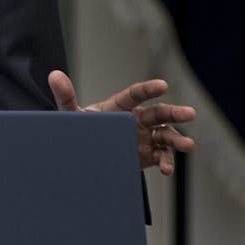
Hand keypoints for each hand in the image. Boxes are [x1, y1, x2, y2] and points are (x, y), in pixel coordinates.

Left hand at [48, 70, 195, 174]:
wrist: (83, 154)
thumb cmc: (80, 129)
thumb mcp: (70, 115)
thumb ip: (65, 96)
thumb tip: (54, 75)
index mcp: (119, 106)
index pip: (135, 95)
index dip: (148, 89)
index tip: (162, 85)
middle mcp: (136, 119)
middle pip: (159, 113)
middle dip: (175, 113)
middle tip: (190, 113)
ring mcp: (144, 137)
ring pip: (166, 135)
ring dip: (178, 139)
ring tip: (189, 145)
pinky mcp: (147, 154)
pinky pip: (161, 156)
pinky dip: (166, 161)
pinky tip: (167, 169)